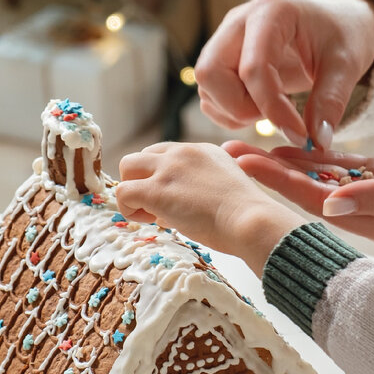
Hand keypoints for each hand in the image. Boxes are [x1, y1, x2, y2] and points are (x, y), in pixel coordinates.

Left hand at [115, 142, 304, 274]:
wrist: (251, 221)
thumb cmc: (247, 217)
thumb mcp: (227, 192)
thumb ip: (201, 192)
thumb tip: (173, 210)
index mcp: (203, 151)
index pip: (166, 154)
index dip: (161, 178)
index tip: (173, 201)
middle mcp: (183, 152)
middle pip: (142, 156)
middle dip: (143, 181)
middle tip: (158, 209)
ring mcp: (168, 169)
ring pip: (127, 167)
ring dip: (133, 192)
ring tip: (151, 216)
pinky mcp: (156, 190)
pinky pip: (123, 192)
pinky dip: (129, 209)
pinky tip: (150, 221)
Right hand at [195, 0, 373, 148]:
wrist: (335, 21)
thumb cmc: (342, 35)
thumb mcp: (347, 65)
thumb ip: (331, 101)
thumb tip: (316, 142)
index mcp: (272, 12)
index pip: (254, 68)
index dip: (273, 109)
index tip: (299, 137)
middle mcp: (238, 21)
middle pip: (210, 74)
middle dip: (241, 108)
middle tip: (278, 116)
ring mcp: (224, 38)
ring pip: (207, 87)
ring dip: (236, 112)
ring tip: (275, 108)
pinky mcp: (222, 58)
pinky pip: (210, 95)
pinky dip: (231, 113)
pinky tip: (263, 108)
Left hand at [224, 132, 373, 247]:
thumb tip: (331, 202)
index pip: (319, 204)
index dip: (280, 184)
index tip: (245, 164)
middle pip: (312, 192)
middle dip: (271, 172)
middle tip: (230, 150)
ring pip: (325, 178)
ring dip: (289, 162)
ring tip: (250, 144)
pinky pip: (346, 166)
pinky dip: (320, 155)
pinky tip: (293, 142)